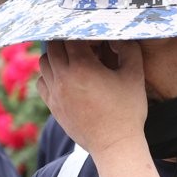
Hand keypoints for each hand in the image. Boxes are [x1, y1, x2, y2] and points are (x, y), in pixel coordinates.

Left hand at [37, 40, 147, 155]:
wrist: (114, 145)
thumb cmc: (127, 111)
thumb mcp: (134, 75)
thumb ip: (128, 50)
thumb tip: (117, 35)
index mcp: (82, 67)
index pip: (71, 36)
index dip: (81, 31)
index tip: (91, 34)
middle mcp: (63, 78)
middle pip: (53, 46)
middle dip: (66, 41)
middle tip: (81, 43)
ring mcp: (55, 93)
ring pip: (44, 63)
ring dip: (56, 56)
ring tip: (72, 59)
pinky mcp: (53, 107)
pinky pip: (41, 82)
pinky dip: (49, 75)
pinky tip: (65, 77)